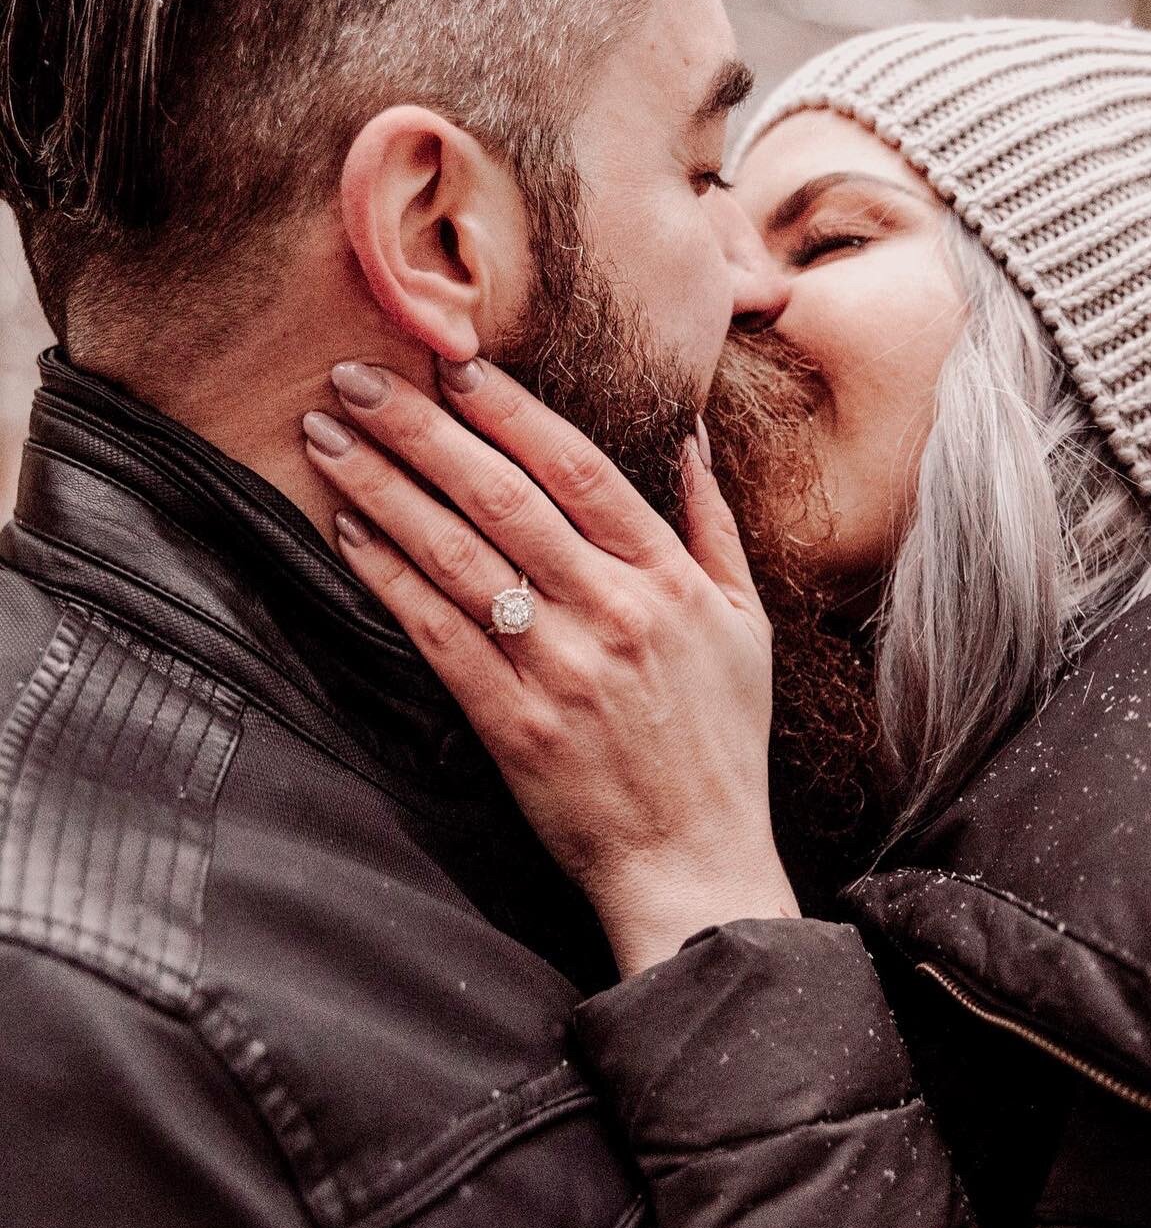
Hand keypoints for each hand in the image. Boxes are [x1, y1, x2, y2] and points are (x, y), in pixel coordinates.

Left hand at [303, 358, 799, 974]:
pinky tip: (347, 532)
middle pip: (503, 497)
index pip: (581, 470)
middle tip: (356, 375)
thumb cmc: (722, 742)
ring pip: (458, 557)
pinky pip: (437, 635)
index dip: (512, 412)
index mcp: (670, 581)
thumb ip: (710, 525)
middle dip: (421, 428)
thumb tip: (686, 435)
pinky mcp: (512, 726)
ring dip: (384, 489)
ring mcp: (560, 670)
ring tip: (328, 438)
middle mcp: (614, 614)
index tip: (456, 364)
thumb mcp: (745, 624)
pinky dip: (389, 578)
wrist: (693, 862)